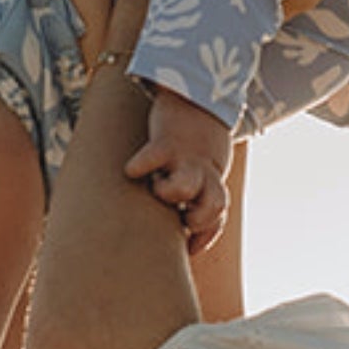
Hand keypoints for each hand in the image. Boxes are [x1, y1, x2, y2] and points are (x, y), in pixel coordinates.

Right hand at [126, 87, 235, 252]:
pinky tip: (131, 170)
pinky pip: (152, 157)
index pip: (217, 219)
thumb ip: (198, 198)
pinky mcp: (165, 141)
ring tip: (158, 188)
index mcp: (212, 185)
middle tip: (178, 214)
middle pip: (213, 206)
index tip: (190, 248)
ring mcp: (184, 158)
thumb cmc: (196, 147)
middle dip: (195, 219)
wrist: (197, 100)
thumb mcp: (206, 172)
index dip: (205, 237)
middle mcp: (202, 174)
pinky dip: (140, 166)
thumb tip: (177, 232)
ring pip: (185, 187)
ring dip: (170, 194)